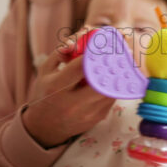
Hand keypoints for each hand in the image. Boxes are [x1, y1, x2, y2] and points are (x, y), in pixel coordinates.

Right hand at [22, 27, 115, 147]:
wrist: (46, 126)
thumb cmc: (46, 92)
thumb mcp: (45, 70)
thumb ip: (60, 52)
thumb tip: (77, 40)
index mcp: (56, 86)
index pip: (79, 67)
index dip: (93, 54)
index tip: (102, 43)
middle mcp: (72, 102)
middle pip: (100, 80)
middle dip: (110, 64)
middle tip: (118, 50)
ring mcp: (87, 112)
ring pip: (110, 89)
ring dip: (116, 74)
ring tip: (121, 59)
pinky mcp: (98, 117)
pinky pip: (111, 97)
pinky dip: (113, 85)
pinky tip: (114, 75)